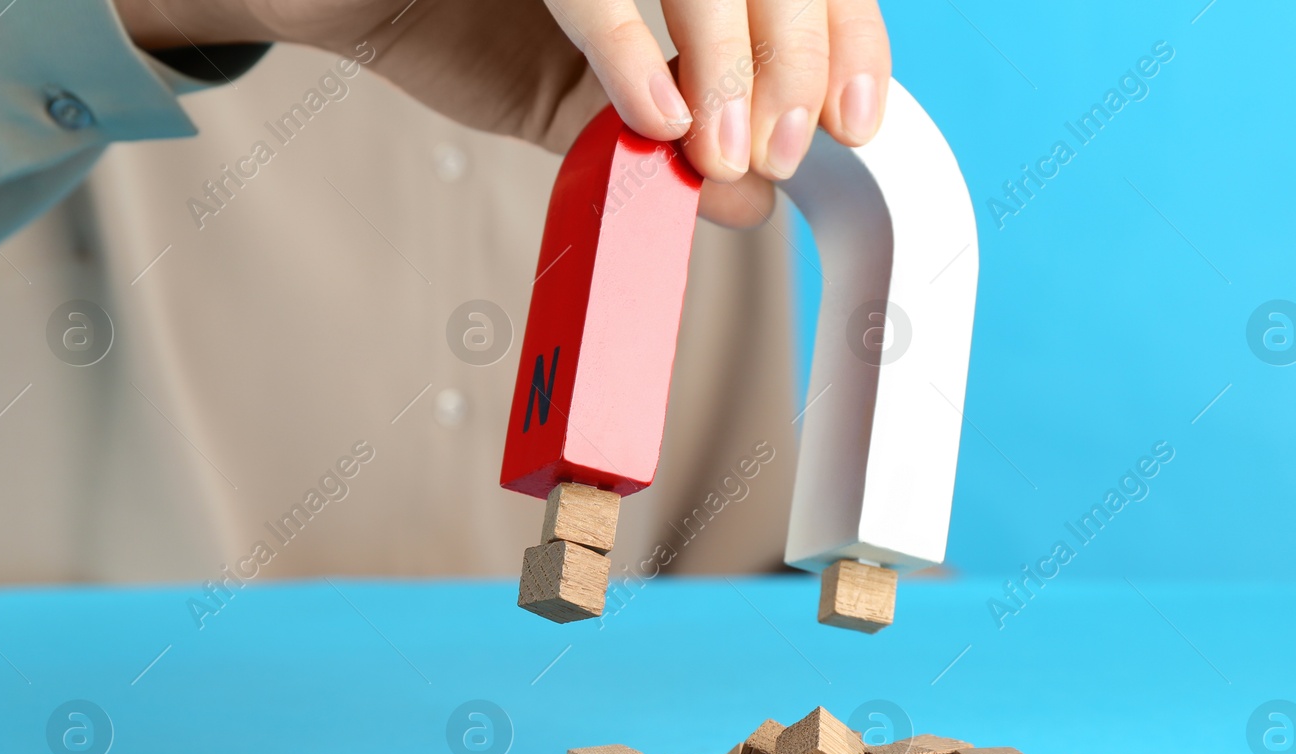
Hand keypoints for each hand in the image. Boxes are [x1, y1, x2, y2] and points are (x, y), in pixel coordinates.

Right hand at [115, 0, 890, 226]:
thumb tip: (749, 194)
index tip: (853, 120)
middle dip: (792, 55)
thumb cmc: (442, 15)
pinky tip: (649, 115)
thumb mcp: (573, 96)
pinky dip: (628, 46)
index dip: (840, 35)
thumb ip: (653, 139)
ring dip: (727, 56)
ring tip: (722, 149)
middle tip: (783, 149)